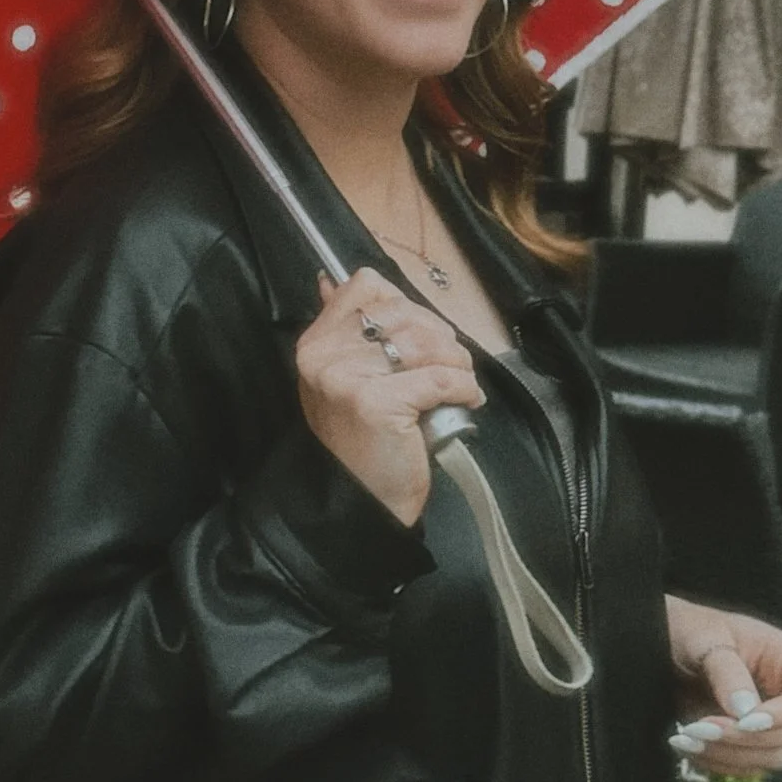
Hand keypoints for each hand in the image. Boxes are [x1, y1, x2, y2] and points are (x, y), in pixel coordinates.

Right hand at [297, 267, 482, 526]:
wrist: (360, 502)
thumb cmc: (362, 444)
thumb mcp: (341, 381)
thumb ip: (345, 334)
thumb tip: (332, 279)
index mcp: (315, 343)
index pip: (366, 285)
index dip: (407, 306)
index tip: (420, 338)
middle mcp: (325, 356)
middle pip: (403, 311)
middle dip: (440, 335)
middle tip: (450, 365)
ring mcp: (348, 378)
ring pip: (426, 341)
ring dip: (457, 362)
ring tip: (459, 383)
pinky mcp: (378, 402)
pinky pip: (442, 377)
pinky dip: (465, 388)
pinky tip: (466, 400)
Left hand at [664, 595, 781, 773]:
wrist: (668, 646)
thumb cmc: (693, 631)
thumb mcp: (706, 639)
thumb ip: (727, 672)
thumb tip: (745, 712)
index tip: (747, 722)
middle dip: (748, 738)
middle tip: (702, 729)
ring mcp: (774, 722)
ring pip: (773, 757)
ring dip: (730, 754)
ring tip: (689, 738)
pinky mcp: (752, 742)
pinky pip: (748, 765)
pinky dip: (718, 761)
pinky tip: (689, 747)